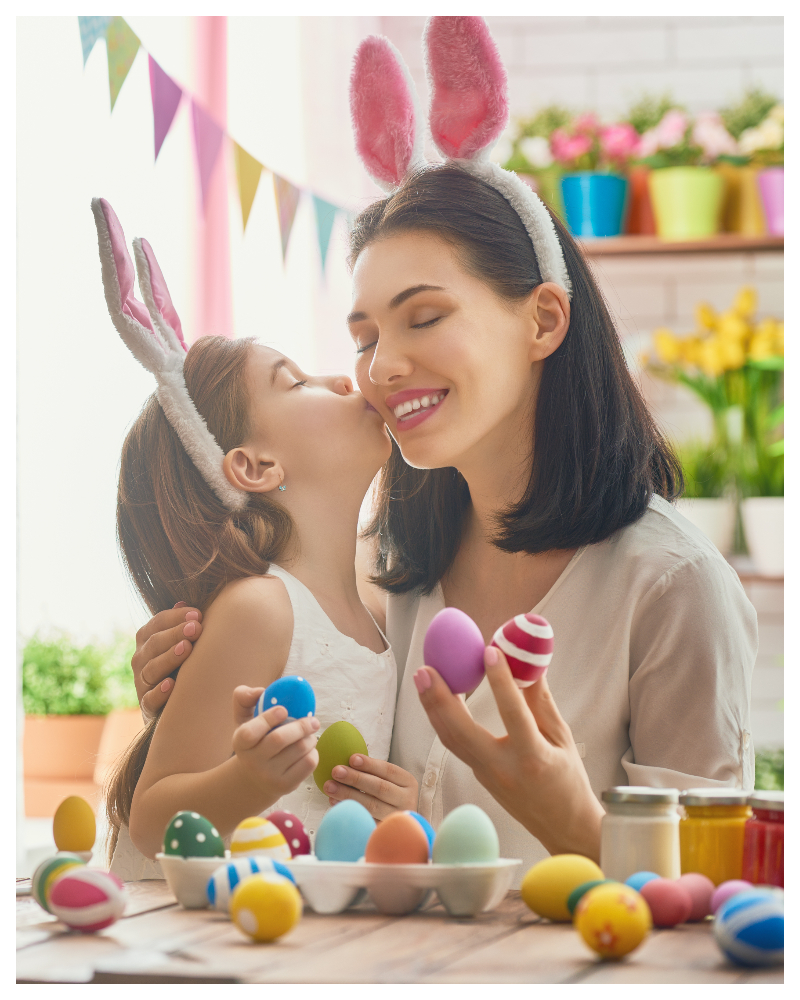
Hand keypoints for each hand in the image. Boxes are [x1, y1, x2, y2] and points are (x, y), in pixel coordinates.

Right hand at [133, 603, 203, 719]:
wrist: (170, 706)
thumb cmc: (179, 666)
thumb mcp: (178, 643)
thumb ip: (180, 624)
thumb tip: (184, 602)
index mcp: (147, 640)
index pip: (158, 623)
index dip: (176, 617)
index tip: (198, 615)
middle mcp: (140, 659)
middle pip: (155, 643)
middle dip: (175, 634)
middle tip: (196, 628)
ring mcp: (142, 682)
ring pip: (152, 668)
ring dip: (169, 658)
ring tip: (186, 649)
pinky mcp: (147, 706)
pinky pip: (150, 699)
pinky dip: (159, 692)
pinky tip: (171, 685)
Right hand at [232, 685, 319, 797]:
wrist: (254, 779)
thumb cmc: (254, 742)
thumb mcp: (244, 721)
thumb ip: (244, 699)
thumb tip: (259, 691)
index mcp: (241, 742)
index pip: (251, 731)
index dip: (269, 718)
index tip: (284, 709)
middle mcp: (252, 761)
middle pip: (280, 739)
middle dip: (301, 726)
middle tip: (312, 720)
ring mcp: (268, 776)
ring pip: (299, 750)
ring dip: (310, 738)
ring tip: (310, 734)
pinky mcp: (285, 786)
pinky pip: (308, 764)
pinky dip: (313, 752)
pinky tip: (308, 749)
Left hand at [324, 756, 418, 819]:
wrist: (400, 825)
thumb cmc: (388, 794)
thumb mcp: (389, 780)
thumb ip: (373, 771)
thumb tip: (348, 760)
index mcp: (408, 782)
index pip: (388, 770)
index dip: (370, 764)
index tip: (351, 758)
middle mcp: (406, 800)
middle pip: (379, 788)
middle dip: (355, 778)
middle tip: (336, 771)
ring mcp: (396, 817)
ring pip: (371, 805)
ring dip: (348, 794)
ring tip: (329, 786)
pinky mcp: (384, 830)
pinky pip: (364, 819)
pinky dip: (349, 809)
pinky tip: (334, 802)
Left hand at [414, 646, 603, 860]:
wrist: (564, 828)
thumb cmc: (569, 781)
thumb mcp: (562, 738)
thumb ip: (541, 701)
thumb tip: (529, 662)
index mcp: (533, 757)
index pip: (513, 713)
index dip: (500, 681)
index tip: (490, 651)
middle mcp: (504, 769)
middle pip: (461, 732)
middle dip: (439, 699)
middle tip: (426, 669)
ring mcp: (487, 776)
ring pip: (450, 740)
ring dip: (433, 708)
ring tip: (423, 676)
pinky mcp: (479, 777)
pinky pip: (456, 746)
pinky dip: (444, 720)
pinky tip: (438, 698)